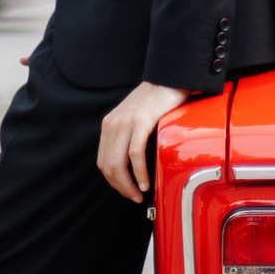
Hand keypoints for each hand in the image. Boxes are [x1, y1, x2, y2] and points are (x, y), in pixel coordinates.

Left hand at [98, 82, 190, 202]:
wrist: (171, 76)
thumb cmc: (158, 98)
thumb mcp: (136, 117)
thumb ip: (131, 135)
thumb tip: (135, 160)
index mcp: (109, 125)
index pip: (103, 161)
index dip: (113, 181)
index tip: (126, 190)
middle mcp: (113, 124)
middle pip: (108, 166)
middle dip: (120, 187)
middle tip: (133, 197)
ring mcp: (126, 123)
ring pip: (119, 164)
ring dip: (128, 185)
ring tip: (139, 194)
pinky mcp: (141, 122)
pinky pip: (135, 154)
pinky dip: (139, 173)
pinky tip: (145, 182)